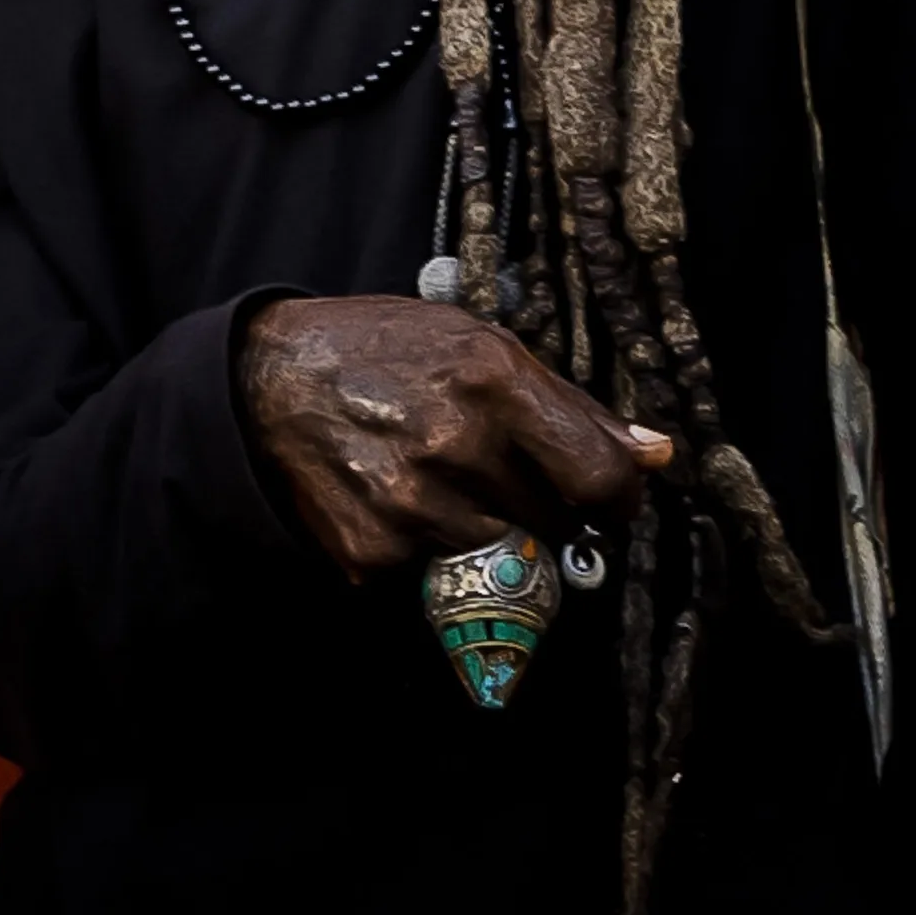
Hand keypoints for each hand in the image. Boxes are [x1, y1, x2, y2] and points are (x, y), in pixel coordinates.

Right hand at [237, 295, 671, 577]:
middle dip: (542, 506)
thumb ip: (566, 403)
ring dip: (485, 529)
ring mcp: (411, 506)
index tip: (605, 499)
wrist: (261, 380)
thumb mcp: (472, 343)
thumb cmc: (376, 348)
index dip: (615, 499)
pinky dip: (427, 549)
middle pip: (554, 523)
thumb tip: (654, 454)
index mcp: (491, 382)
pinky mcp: (372, 551)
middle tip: (500, 476)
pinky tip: (396, 501)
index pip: (600, 479)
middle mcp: (454, 446)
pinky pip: (437, 573)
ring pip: (501, 553)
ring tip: (439, 482)